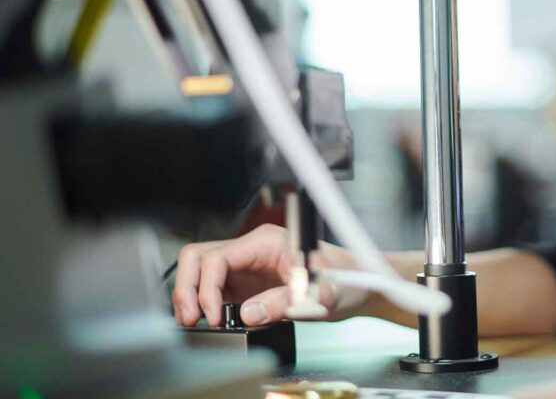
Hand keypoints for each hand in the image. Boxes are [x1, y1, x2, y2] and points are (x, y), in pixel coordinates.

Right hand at [172, 223, 362, 327]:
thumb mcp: (320, 293)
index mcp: (266, 241)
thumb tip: (249, 314)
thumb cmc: (345, 278)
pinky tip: (214, 321)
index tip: (214, 315)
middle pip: (199, 257)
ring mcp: (247, 265)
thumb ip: (285, 302)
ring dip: (192, 294)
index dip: (208, 287)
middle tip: (191, 318)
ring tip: (197, 321)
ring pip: (201, 270)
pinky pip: (214, 288)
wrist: (359, 284)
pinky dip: (206, 303)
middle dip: (188, 287)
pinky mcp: (248, 282)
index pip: (219, 257)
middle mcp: (252, 249)